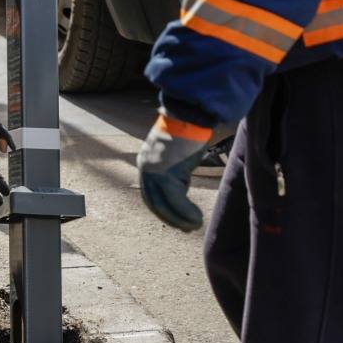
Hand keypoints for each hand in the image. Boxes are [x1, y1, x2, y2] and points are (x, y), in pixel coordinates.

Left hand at [136, 116, 208, 230]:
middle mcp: (145, 168)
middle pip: (155, 202)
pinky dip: (186, 213)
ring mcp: (154, 171)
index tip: (176, 220)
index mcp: (145, 163)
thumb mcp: (175, 155)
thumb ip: (173, 172)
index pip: (150, 194)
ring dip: (180, 219)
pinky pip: (176, 200)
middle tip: (187, 228)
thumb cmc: (188, 130)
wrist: (190, 114)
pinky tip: (197, 219)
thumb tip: (181, 189)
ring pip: (164, 204)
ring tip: (194, 225)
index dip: (163, 210)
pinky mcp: (166, 173)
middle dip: (171, 219)